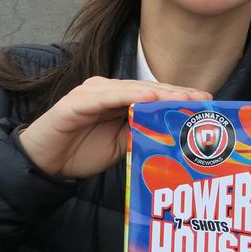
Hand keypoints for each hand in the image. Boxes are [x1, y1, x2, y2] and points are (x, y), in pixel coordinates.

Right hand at [19, 77, 209, 178]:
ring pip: (132, 89)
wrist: (44, 163)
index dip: (180, 97)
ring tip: (183, 98)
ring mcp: (92, 93)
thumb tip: (171, 130)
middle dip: (177, 93)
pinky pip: (107, 97)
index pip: (155, 94)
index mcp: (120, 98)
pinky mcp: (77, 102)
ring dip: (160, 93)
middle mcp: (108, 89)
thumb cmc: (82, 152)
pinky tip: (149, 97)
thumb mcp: (122, 145)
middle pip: (149, 88)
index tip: (206, 102)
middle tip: (202, 99)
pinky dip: (129, 96)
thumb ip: (142, 132)